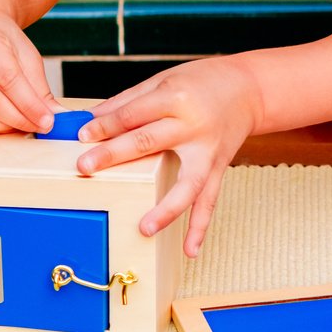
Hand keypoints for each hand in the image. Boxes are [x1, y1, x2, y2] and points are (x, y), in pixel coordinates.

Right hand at [0, 9, 60, 134]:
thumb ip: (39, 86)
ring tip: (23, 125)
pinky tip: (5, 123)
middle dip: (18, 119)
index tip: (48, 121)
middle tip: (39, 127)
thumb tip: (54, 115)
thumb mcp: (27, 53)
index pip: (8, 79)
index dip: (29, 105)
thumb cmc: (2, 39)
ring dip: (2, 127)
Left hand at [76, 58, 260, 256]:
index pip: (133, 114)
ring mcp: (208, 151)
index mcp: (176, 98)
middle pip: (148, 142)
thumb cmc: (204, 81)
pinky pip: (210, 200)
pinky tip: (189, 251)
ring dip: (167, 208)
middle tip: (85, 167)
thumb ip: (131, 101)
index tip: (82, 135)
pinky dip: (201, 226)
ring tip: (145, 229)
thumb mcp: (165, 80)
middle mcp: (193, 126)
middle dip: (114, 155)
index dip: (105, 125)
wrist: (250, 88)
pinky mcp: (219, 167)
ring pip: (187, 183)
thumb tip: (94, 119)